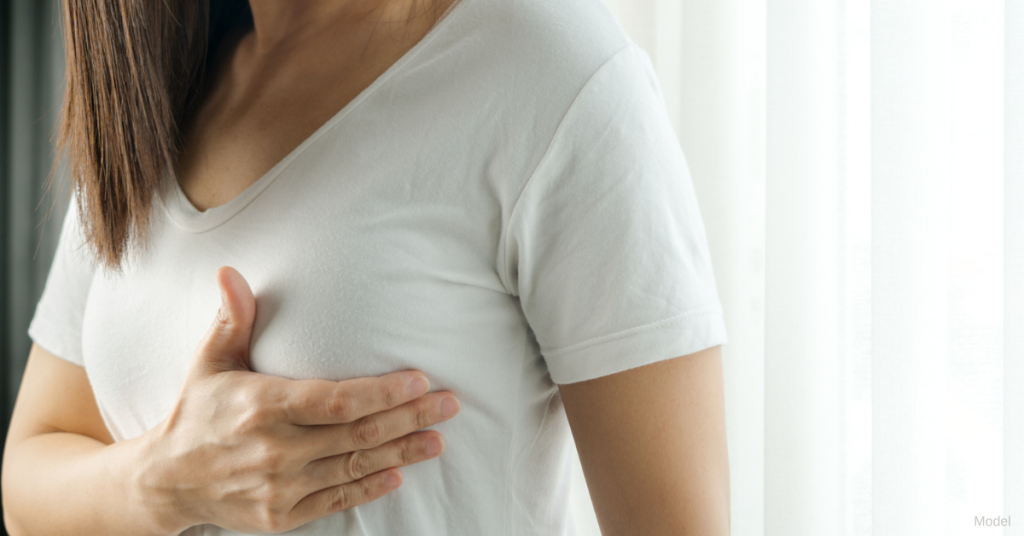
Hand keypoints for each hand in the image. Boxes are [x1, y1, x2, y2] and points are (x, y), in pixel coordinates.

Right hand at [129, 267, 459, 533]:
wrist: (167, 481)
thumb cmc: (198, 412)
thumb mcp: (210, 363)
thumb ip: (232, 319)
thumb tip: (230, 272)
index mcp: (262, 406)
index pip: (337, 400)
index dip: (383, 393)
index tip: (419, 379)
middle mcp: (274, 450)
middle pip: (358, 433)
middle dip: (411, 418)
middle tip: (450, 404)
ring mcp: (279, 487)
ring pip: (355, 467)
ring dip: (403, 452)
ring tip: (438, 438)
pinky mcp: (282, 516)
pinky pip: (337, 500)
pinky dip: (370, 486)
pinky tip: (399, 472)